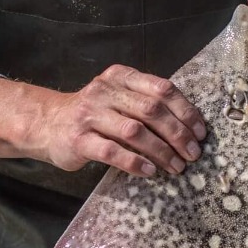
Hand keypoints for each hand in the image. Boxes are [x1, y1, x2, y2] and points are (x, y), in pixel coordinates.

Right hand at [38, 65, 206, 176]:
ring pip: (134, 131)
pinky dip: (135, 162)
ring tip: (176, 166)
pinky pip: (112, 152)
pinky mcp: (79, 139)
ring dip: (161, 151)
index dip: (185, 110)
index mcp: (120, 77)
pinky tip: (150, 171)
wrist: (47, 124)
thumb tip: (188, 127)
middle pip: (151, 110)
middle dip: (177, 134)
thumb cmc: (94, 114)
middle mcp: (105, 91)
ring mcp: (90, 115)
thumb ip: (145, 103)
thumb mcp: (118, 97)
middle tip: (193, 154)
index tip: (200, 132)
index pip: (161, 88)